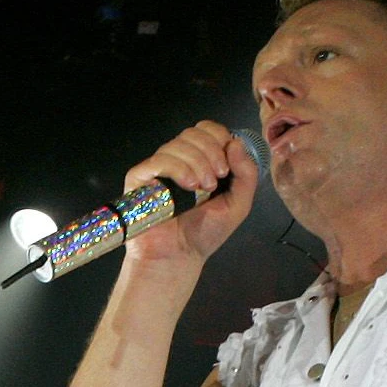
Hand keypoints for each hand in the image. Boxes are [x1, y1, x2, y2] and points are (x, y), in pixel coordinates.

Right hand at [121, 121, 259, 265]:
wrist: (179, 257)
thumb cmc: (204, 234)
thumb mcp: (239, 203)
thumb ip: (246, 174)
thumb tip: (235, 143)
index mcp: (200, 161)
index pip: (207, 129)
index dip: (220, 139)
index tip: (226, 168)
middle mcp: (178, 160)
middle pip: (193, 133)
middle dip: (211, 153)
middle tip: (216, 181)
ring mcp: (158, 168)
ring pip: (178, 144)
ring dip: (197, 164)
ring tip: (202, 190)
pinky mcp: (140, 178)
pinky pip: (160, 160)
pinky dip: (178, 168)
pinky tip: (188, 186)